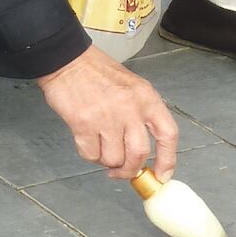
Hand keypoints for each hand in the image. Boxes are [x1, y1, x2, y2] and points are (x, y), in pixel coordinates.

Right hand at [36, 46, 178, 180]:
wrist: (68, 60)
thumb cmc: (98, 73)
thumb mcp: (132, 87)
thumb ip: (141, 115)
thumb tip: (144, 152)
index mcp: (147, 98)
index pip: (168, 134)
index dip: (167, 160)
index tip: (162, 176)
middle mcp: (130, 108)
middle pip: (139, 154)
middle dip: (130, 170)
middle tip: (122, 171)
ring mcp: (106, 117)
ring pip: (113, 159)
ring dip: (107, 161)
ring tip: (101, 147)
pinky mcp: (83, 124)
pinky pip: (91, 155)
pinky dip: (89, 154)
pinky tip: (87, 141)